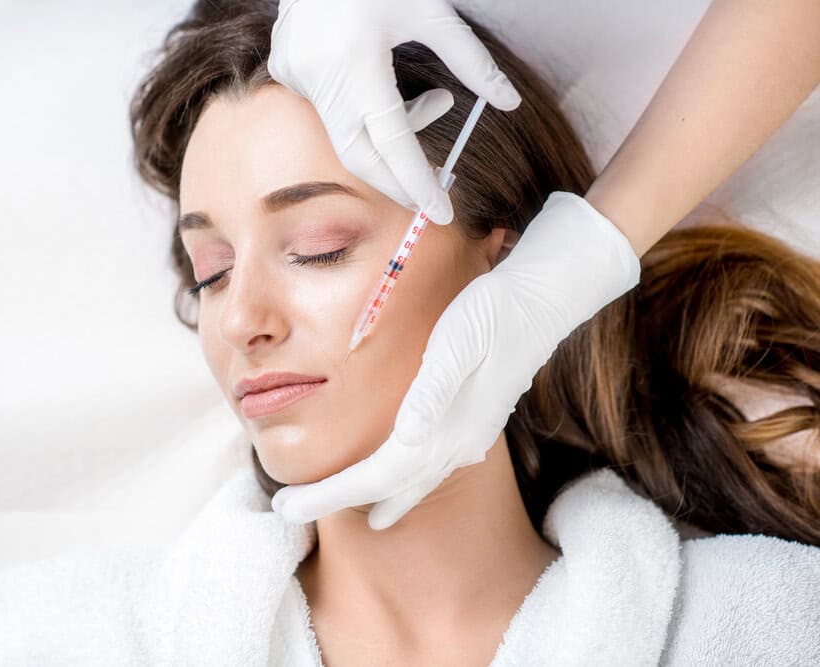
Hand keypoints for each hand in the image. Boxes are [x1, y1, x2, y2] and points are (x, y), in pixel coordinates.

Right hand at [268, 0, 520, 225]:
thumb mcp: (431, 12)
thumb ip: (472, 61)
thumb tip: (509, 102)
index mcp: (357, 62)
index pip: (392, 141)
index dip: (417, 181)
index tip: (440, 211)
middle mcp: (321, 77)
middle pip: (361, 157)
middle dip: (399, 181)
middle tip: (436, 188)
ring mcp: (298, 77)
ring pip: (348, 135)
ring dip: (391, 138)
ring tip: (435, 104)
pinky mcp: (287, 72)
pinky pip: (331, 110)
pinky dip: (364, 112)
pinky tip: (381, 79)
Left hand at [271, 193, 641, 528]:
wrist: (542, 301)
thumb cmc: (492, 314)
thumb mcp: (458, 343)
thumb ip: (432, 394)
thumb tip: (408, 438)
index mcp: (445, 428)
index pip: (376, 477)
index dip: (329, 493)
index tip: (285, 505)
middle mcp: (457, 443)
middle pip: (389, 489)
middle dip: (337, 501)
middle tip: (288, 512)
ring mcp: (469, 437)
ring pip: (415, 484)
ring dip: (379, 500)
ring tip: (357, 517)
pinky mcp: (474, 423)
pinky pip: (431, 468)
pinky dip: (407, 483)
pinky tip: (405, 483)